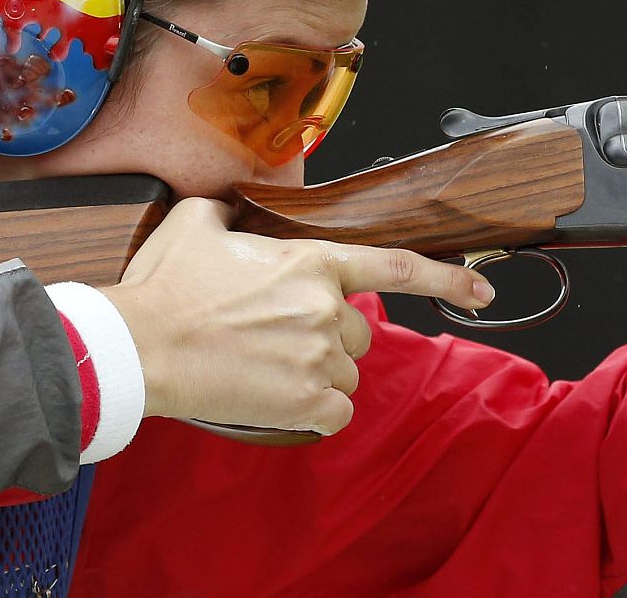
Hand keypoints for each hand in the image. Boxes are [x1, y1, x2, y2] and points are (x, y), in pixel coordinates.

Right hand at [99, 197, 493, 434]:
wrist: (142, 346)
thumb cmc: (166, 287)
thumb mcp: (196, 224)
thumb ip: (231, 216)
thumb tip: (234, 218)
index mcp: (311, 262)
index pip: (395, 267)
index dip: (447, 279)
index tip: (484, 289)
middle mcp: (326, 307)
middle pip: (359, 331)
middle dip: (328, 335)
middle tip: (275, 337)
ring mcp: (319, 356)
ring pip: (345, 373)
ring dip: (316, 373)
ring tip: (263, 366)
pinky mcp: (306, 401)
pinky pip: (334, 412)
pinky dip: (312, 410)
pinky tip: (276, 396)